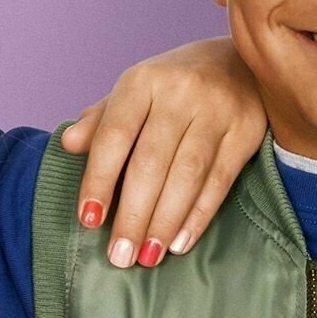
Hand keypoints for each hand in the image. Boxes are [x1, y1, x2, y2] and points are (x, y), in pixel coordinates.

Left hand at [60, 38, 266, 266]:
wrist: (240, 60)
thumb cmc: (174, 85)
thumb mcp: (134, 93)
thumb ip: (102, 120)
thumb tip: (69, 145)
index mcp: (143, 81)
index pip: (114, 136)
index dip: (98, 180)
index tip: (89, 221)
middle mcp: (180, 92)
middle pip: (151, 162)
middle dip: (133, 215)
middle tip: (120, 256)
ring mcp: (217, 110)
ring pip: (187, 175)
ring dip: (165, 222)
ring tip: (148, 256)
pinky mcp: (247, 131)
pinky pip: (220, 181)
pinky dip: (199, 215)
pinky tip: (181, 241)